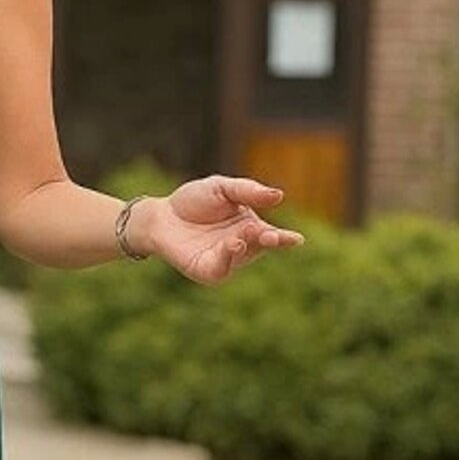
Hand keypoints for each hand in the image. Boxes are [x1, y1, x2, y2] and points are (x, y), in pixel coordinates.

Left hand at [133, 177, 304, 283]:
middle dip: (268, 241)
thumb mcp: (222, 188)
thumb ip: (248, 191)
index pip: (272, 235)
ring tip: (244, 234)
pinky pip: (222, 269)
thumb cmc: (193, 201)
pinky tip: (232, 245)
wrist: (161, 214)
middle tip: (271, 235)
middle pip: (261, 246)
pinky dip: (229, 258)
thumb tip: (278, 195)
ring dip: (247, 246)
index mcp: (249, 227)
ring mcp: (225, 261)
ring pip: (243, 257)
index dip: (285, 239)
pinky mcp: (207, 271)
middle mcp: (241, 246)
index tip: (297, 240)